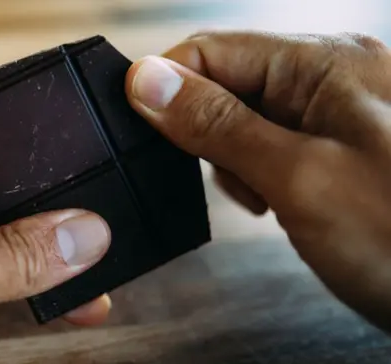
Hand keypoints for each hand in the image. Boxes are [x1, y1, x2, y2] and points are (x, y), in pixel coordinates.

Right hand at [126, 31, 390, 330]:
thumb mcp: (297, 179)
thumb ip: (218, 126)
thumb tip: (149, 82)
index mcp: (324, 63)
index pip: (214, 49)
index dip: (168, 85)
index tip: (141, 128)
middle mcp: (329, 79)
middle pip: (226, 84)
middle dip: (208, 134)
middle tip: (238, 180)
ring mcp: (333, 115)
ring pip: (241, 120)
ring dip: (234, 162)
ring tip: (269, 198)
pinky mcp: (331, 150)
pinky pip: (267, 148)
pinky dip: (257, 177)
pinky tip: (279, 203)